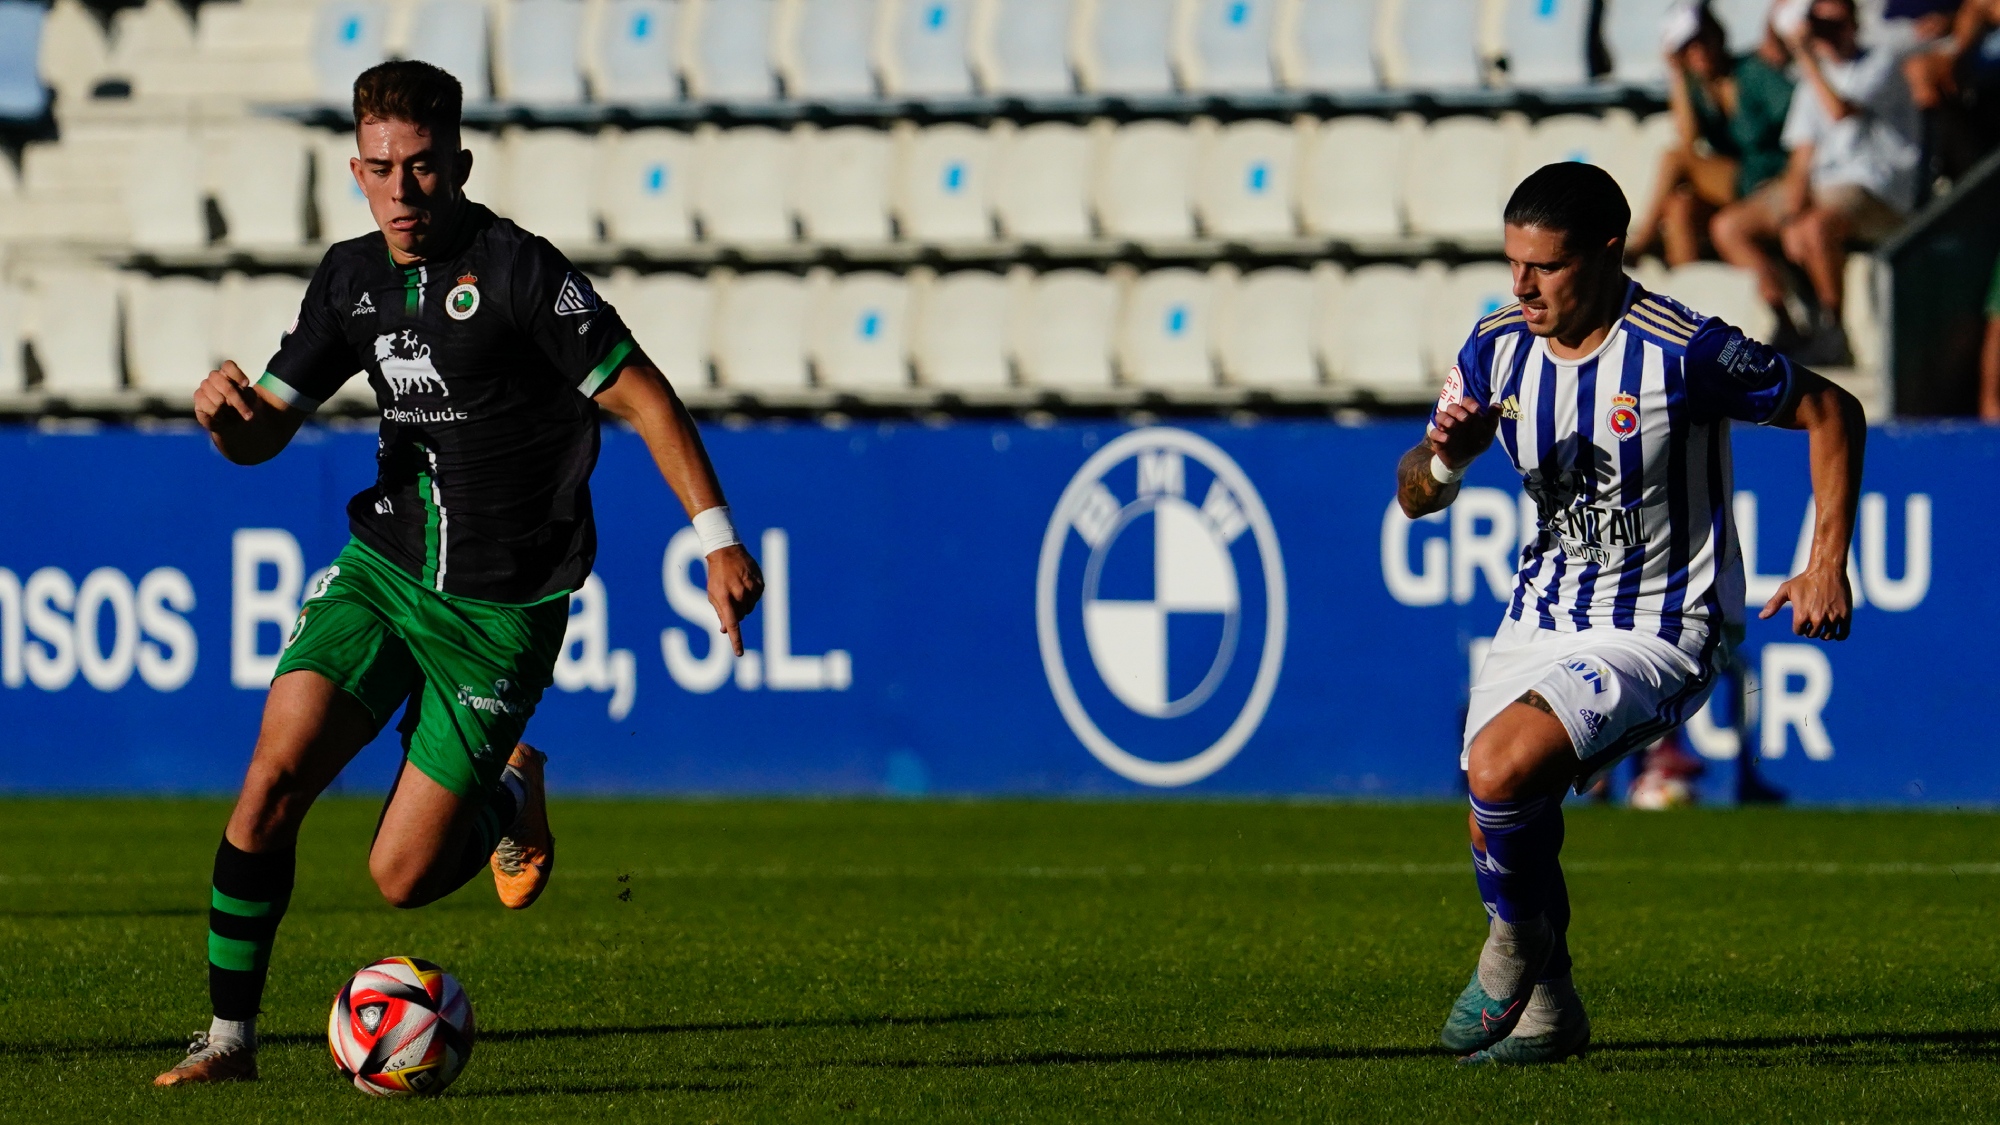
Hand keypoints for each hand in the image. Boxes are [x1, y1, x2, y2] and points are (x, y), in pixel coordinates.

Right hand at [194, 361, 258, 433]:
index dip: (236, 374)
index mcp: (228, 374)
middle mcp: (214, 378)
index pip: (228, 366)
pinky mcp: (198, 398)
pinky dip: (217, 414)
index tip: (246, 384)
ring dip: (227, 409)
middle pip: (221, 381)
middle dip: (235, 398)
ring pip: (216, 396)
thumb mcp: (250, 400)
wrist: (233, 423)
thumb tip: (244, 392)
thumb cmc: (242, 407)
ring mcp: (204, 387)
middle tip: (247, 413)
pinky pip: (207, 404)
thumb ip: (247, 394)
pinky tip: (221, 417)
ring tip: (231, 414)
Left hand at [705, 543, 764, 657]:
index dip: (736, 640)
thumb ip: (721, 613)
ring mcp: (751, 589)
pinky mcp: (760, 584)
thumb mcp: (713, 594)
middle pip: (741, 616)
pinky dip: (751, 596)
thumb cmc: (717, 576)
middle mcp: (739, 594)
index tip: (739, 653)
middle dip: (735, 612)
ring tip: (737, 588)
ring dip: (744, 604)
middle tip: (730, 598)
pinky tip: (745, 584)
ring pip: (750, 608)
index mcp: (725, 598)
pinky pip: (757, 599)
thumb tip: (726, 630)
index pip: (732, 624)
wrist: (726, 552)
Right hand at [1428, 400, 1497, 470]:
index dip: (1469, 403)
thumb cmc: (1477, 442)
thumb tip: (1498, 405)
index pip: (1466, 402)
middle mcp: (1454, 417)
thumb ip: (1492, 418)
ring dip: (1445, 419)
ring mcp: (1445, 427)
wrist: (1465, 459)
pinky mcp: (1438, 438)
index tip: (1476, 409)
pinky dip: (1438, 434)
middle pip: (1452, 407)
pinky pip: (1433, 433)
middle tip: (1465, 417)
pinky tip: (1446, 439)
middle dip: (1457, 410)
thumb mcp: (1487, 432)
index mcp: (1467, 412)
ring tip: (1452, 425)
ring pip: (1440, 416)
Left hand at [1759, 563, 1852, 639]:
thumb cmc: (1804, 579)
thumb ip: (1774, 604)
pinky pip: (1843, 634)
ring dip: (1824, 634)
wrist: (1827, 569)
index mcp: (1801, 615)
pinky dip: (1839, 636)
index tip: (1802, 619)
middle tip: (1813, 621)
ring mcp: (1832, 617)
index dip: (1799, 627)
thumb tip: (1761, 617)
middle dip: (1811, 630)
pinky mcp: (1845, 615)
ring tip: (1823, 627)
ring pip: (1827, 636)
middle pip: (1813, 634)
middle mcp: (1816, 618)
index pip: (1799, 631)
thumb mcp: (1786, 589)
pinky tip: (1836, 633)